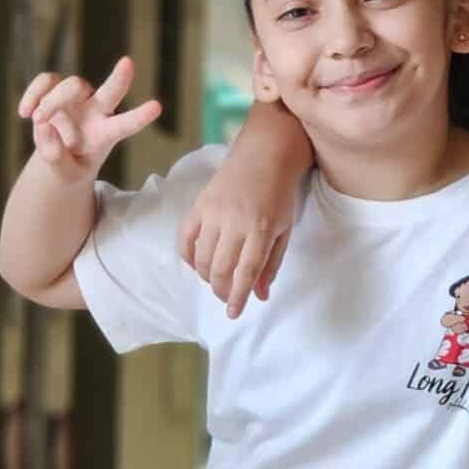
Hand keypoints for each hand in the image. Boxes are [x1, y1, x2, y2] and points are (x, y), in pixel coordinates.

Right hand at [18, 57, 161, 178]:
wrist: (58, 157)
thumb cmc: (70, 167)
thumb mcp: (65, 176)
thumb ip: (56, 159)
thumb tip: (46, 126)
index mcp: (107, 134)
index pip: (126, 125)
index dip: (140, 116)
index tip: (156, 107)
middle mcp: (97, 111)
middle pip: (111, 91)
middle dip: (121, 78)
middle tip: (128, 63)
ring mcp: (77, 98)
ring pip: (71, 85)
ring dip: (52, 102)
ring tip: (38, 120)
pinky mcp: (55, 90)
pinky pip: (47, 80)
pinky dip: (34, 93)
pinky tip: (24, 112)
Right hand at [179, 157, 294, 319]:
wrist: (265, 154)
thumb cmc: (280, 194)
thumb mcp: (284, 229)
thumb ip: (271, 263)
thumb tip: (260, 295)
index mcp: (261, 230)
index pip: (246, 273)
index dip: (238, 297)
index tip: (234, 314)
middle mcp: (235, 222)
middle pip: (221, 270)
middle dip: (222, 291)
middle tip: (226, 298)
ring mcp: (214, 212)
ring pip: (201, 258)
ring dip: (207, 276)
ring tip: (216, 280)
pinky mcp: (199, 204)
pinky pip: (185, 238)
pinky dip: (187, 256)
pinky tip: (197, 264)